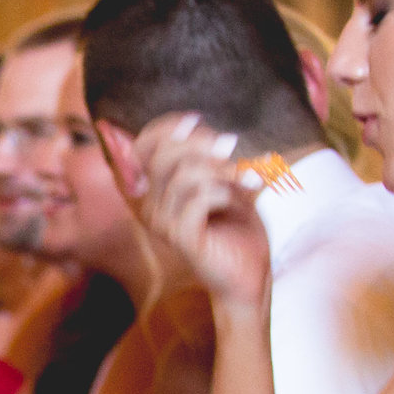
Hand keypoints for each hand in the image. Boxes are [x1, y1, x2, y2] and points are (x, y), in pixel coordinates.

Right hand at [122, 113, 272, 317]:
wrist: (249, 274)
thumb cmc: (237, 227)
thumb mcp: (225, 181)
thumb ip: (208, 156)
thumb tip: (196, 122)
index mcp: (156, 191)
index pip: (144, 148)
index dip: (167, 129)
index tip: (198, 119)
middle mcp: (151, 207)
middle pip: (163, 157)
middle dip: (202, 145)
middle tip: (233, 146)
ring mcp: (164, 224)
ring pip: (185, 176)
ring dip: (223, 170)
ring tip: (248, 177)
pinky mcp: (182, 239)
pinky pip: (198, 200)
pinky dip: (223, 192)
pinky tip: (236, 201)